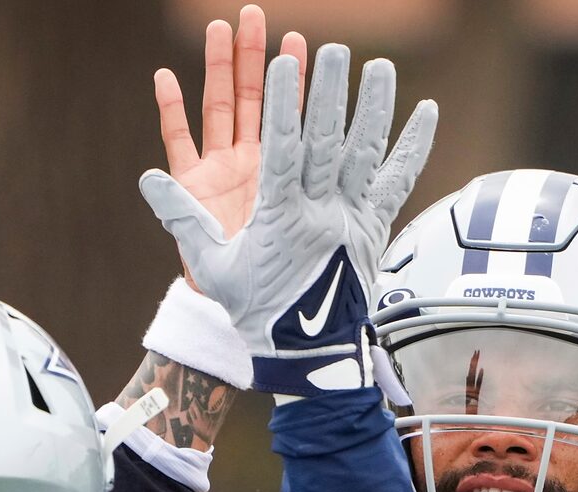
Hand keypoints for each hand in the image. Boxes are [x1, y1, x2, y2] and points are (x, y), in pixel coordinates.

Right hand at [140, 45, 436, 396]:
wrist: (308, 356)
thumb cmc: (258, 310)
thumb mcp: (214, 268)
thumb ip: (184, 218)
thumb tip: (149, 178)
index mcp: (280, 219)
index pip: (281, 150)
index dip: (282, 105)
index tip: (284, 65)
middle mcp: (321, 214)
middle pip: (327, 143)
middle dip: (329, 92)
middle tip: (333, 48)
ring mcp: (353, 220)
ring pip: (367, 155)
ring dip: (375, 106)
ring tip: (380, 65)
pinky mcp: (375, 228)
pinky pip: (398, 181)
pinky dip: (414, 145)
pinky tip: (427, 111)